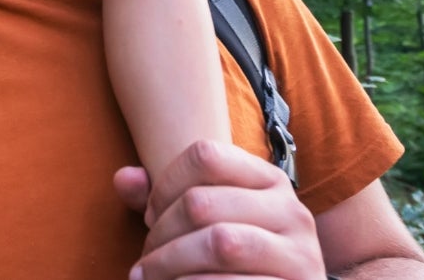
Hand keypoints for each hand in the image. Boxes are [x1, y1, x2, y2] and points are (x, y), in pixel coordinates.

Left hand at [114, 139, 324, 279]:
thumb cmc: (236, 262)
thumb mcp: (206, 223)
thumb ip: (162, 199)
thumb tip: (123, 179)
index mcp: (269, 179)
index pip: (205, 155)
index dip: (165, 184)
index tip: (150, 216)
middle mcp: (291, 210)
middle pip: (202, 202)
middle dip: (161, 234)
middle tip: (145, 259)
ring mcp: (300, 254)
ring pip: (219, 242)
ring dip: (170, 264)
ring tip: (148, 278)